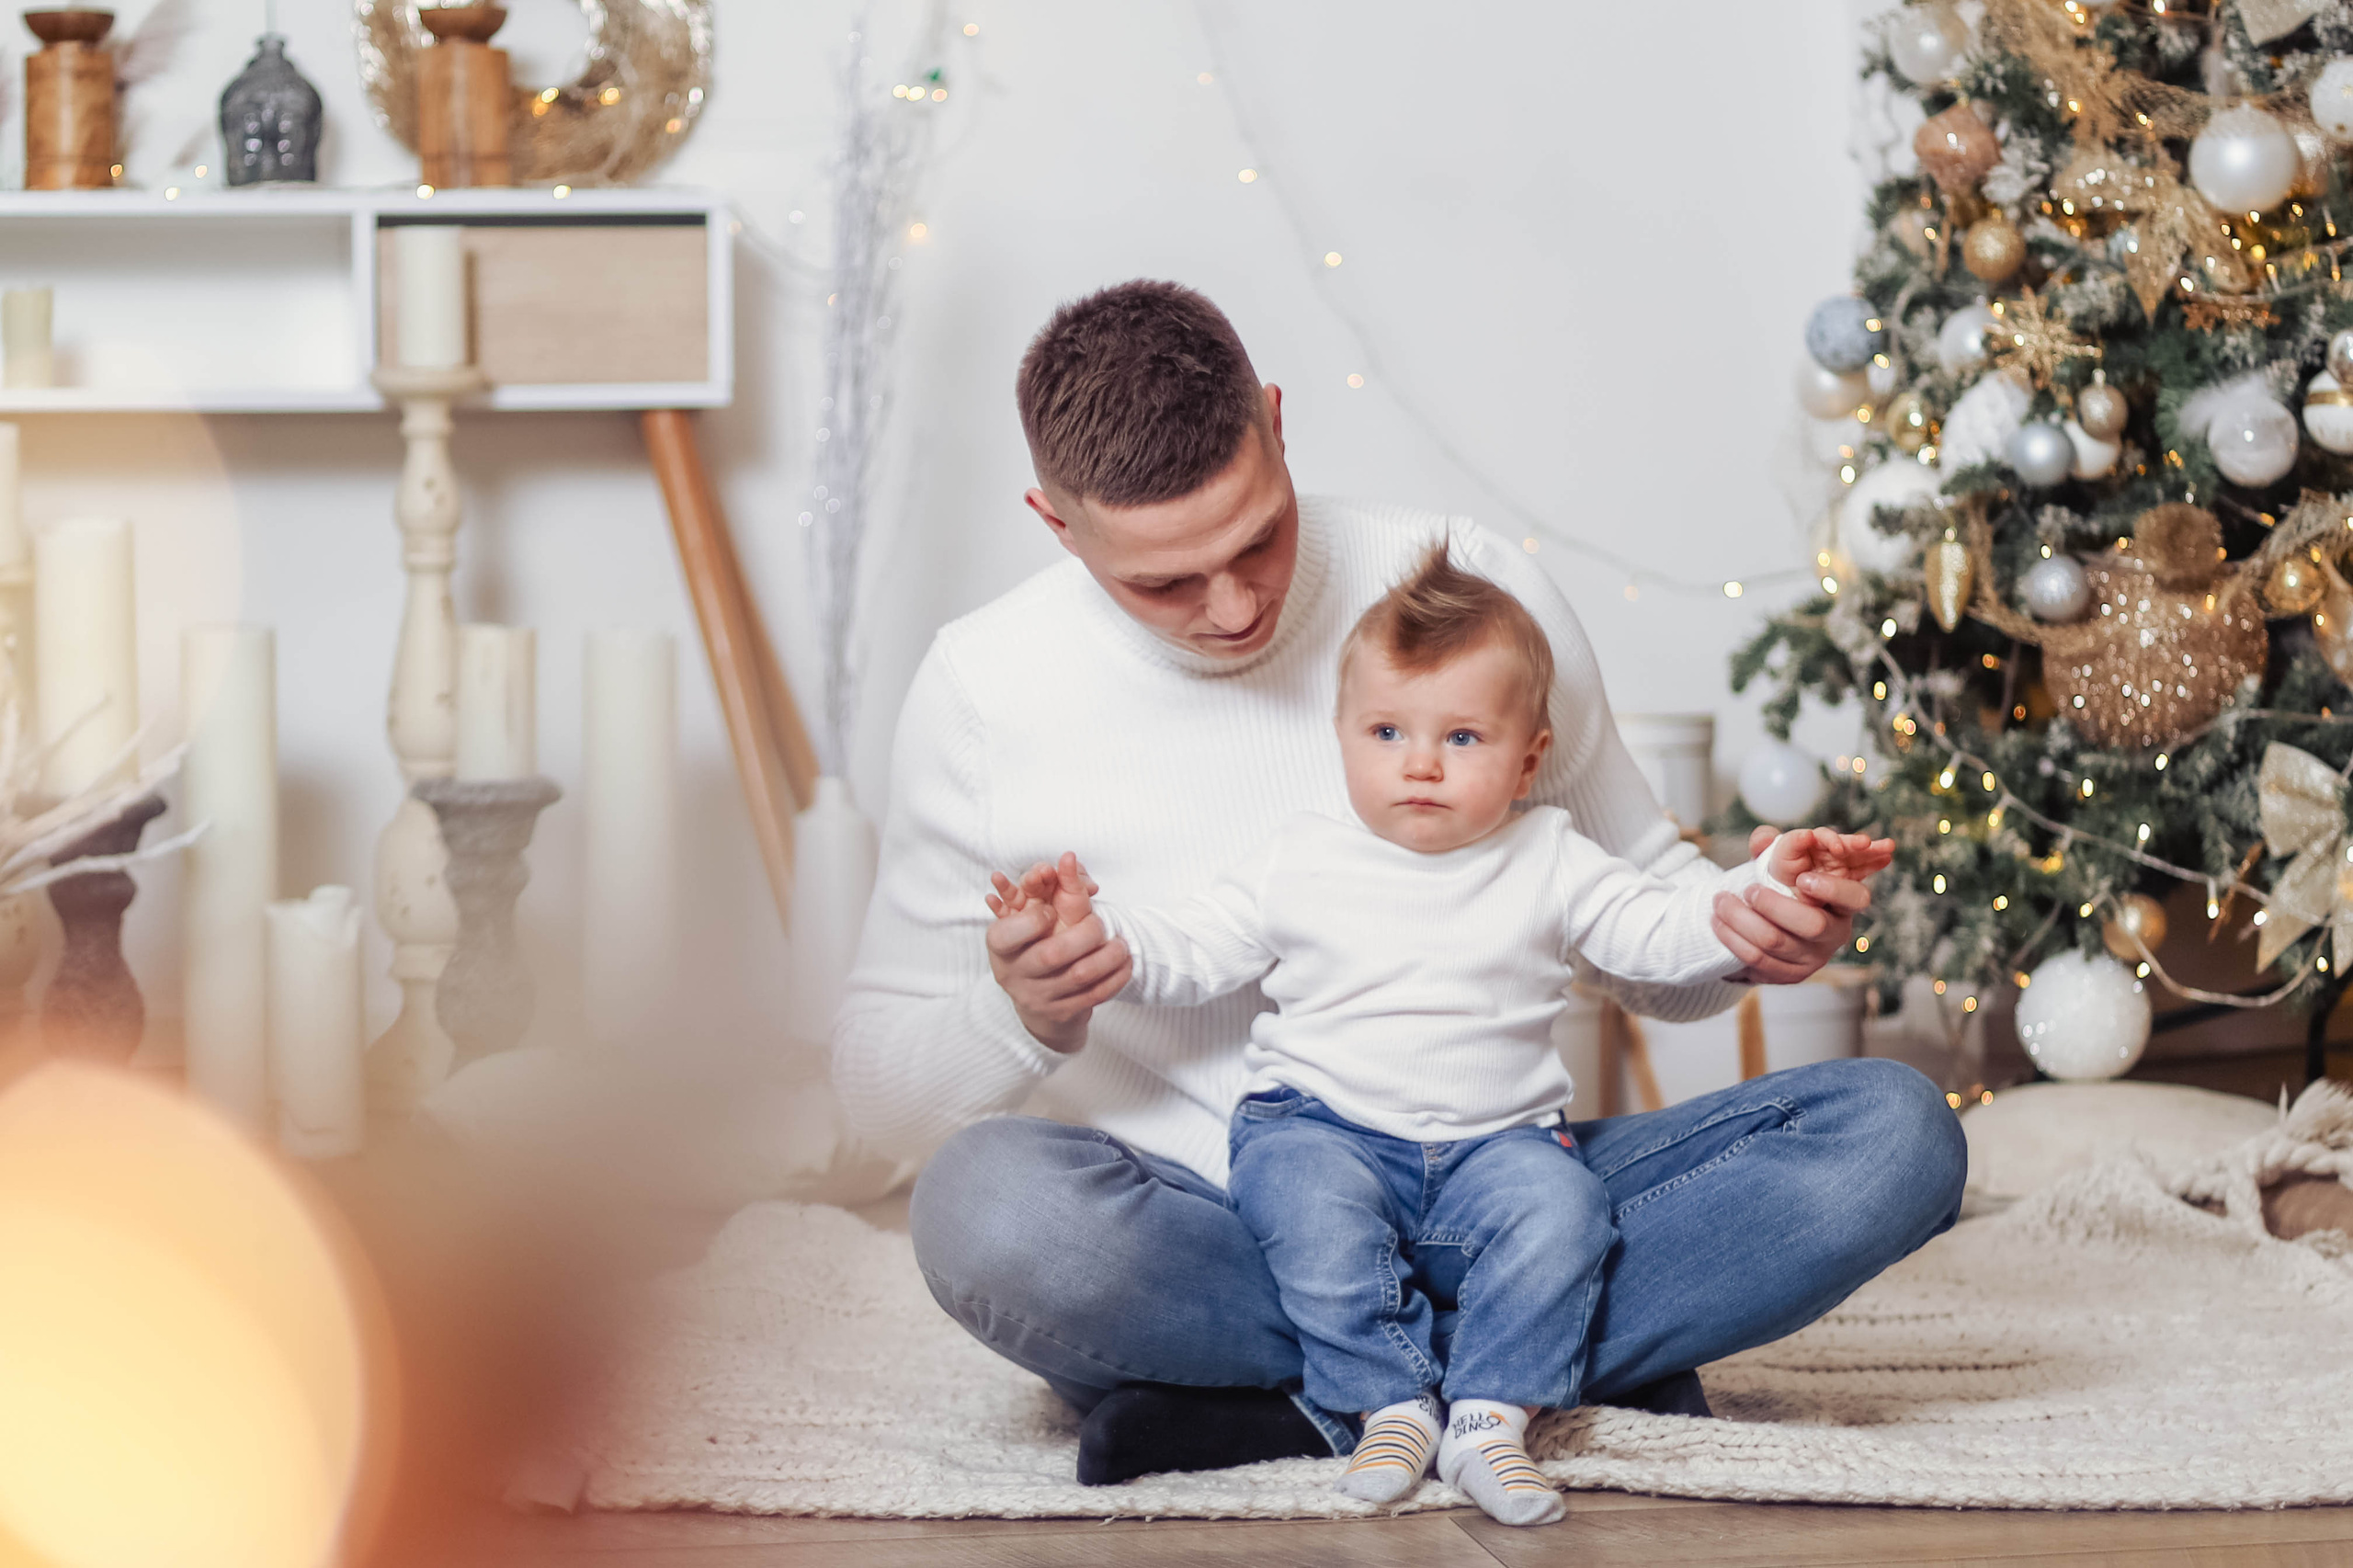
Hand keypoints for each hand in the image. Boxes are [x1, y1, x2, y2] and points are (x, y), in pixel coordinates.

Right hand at [982, 851, 1128, 1053]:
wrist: (1034, 996)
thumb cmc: (1031, 940)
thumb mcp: (1026, 913)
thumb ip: (1044, 885)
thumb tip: (1070, 858)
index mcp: (999, 946)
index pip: (1009, 933)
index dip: (1035, 918)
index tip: (1052, 909)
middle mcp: (1014, 974)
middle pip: (1051, 955)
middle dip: (1084, 935)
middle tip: (1101, 924)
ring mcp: (1038, 997)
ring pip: (1079, 976)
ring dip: (1108, 956)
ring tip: (1122, 943)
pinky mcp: (1062, 1012)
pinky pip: (1095, 995)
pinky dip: (1116, 977)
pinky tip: (1126, 962)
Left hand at [1713, 825, 1876, 984]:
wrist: (1769, 926)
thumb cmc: (1783, 888)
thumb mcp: (1784, 866)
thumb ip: (1775, 848)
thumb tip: (1763, 837)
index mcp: (1843, 903)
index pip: (1856, 897)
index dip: (1832, 888)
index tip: (1802, 879)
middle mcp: (1834, 934)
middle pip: (1812, 925)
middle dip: (1774, 905)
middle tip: (1749, 890)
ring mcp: (1812, 959)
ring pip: (1775, 942)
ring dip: (1741, 919)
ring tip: (1720, 901)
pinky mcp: (1788, 975)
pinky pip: (1757, 960)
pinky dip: (1732, 939)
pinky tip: (1717, 922)